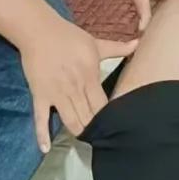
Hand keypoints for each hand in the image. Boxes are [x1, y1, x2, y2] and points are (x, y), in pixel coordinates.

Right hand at [19, 16, 137, 152]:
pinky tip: (45, 149)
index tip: (115, 126)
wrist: (39, 31)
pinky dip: (42, 135)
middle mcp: (74, 89)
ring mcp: (56, 94)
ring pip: (70, 121)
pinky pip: (40, 118)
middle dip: (95, 129)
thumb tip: (139, 42)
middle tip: (101, 137)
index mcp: (90, 77)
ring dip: (78, 132)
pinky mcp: (39, 95)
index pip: (102, 106)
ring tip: (84, 138)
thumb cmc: (69, 37)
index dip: (109, 119)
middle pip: (88, 118)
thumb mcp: (95, 43)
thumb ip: (117, 48)